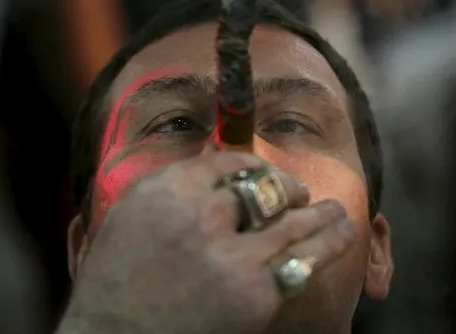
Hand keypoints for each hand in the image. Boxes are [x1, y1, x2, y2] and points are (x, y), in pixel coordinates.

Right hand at [57, 152, 355, 333]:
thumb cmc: (113, 282)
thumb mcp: (130, 215)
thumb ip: (172, 186)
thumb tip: (213, 163)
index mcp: (169, 190)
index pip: (228, 162)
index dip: (254, 165)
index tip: (264, 173)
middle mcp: (204, 214)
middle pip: (264, 189)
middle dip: (288, 188)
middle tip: (301, 193)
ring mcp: (234, 255)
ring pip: (293, 221)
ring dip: (321, 213)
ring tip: (338, 210)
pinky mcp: (256, 294)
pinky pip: (300, 261)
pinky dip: (327, 245)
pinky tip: (342, 235)